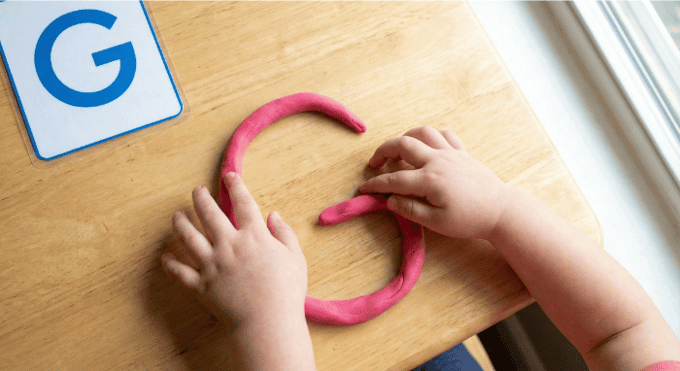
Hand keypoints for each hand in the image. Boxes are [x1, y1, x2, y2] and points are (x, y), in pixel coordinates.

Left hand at [161, 173, 307, 327]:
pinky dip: (171, 264)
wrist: (267, 323)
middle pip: (210, 214)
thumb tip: (273, 215)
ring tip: (177, 216)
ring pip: (189, 238)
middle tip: (196, 191)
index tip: (229, 176)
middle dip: (201, 198)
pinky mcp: (201, 285)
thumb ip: (284, 233)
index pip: (243, 203)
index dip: (235, 186)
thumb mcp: (296, 258)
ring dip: (181, 224)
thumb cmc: (286, 292)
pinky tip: (165, 257)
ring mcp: (212, 264)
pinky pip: (180, 272)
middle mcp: (229, 244)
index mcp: (254, 236)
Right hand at [359, 126, 511, 239]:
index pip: (393, 179)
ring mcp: (451, 153)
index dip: (375, 184)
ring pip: (422, 133)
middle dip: (383, 151)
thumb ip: (410, 209)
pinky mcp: (462, 153)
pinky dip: (430, 137)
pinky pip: (443, 135)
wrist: (501, 210)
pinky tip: (425, 146)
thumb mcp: (437, 223)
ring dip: (405, 137)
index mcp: (429, 180)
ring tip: (397, 150)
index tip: (363, 189)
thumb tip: (390, 200)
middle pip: (402, 144)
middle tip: (374, 164)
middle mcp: (437, 160)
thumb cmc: (469, 220)